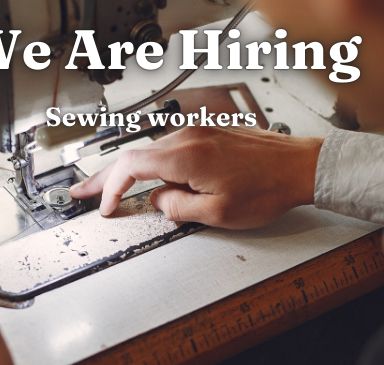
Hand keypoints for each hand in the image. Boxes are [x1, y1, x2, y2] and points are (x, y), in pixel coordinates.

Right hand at [70, 126, 323, 228]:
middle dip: (106, 177)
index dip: (111, 189)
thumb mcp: (218, 212)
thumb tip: (159, 201)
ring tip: (113, 189)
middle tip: (84, 190)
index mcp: (186, 156)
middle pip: (133, 155)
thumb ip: (178, 207)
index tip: (104, 207)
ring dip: (129, 172)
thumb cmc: (267, 189)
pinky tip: (151, 179)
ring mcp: (197, 133)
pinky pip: (170, 150)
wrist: (299, 167)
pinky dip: (153, 166)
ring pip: (150, 152)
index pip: (131, 167)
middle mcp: (187, 137)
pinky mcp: (207, 135)